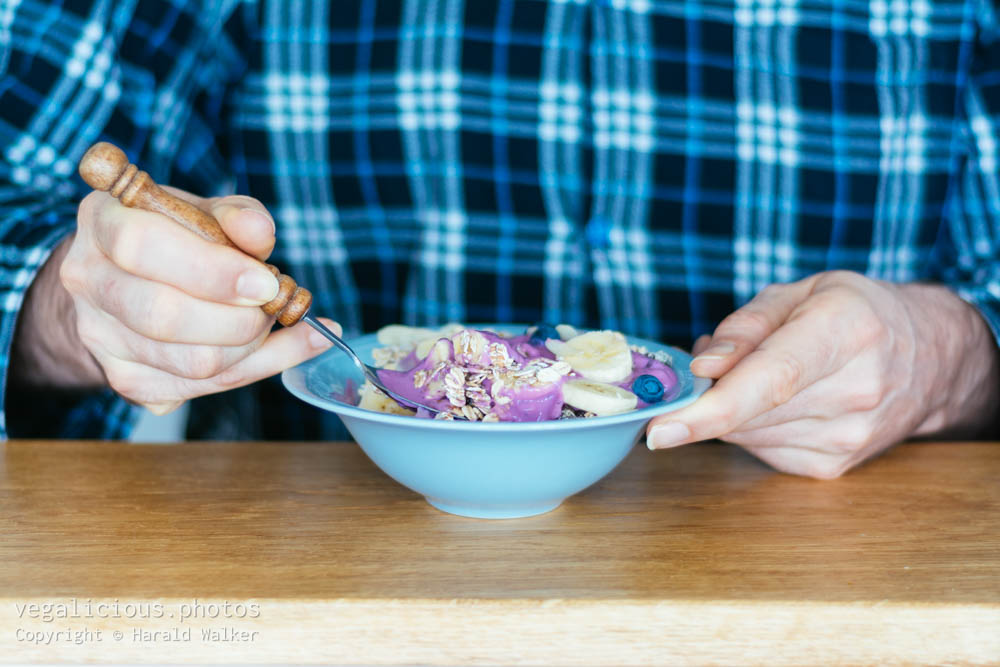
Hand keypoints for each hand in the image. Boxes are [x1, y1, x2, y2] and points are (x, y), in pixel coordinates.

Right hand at [41, 188, 335, 413]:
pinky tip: (272, 348)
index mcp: (102, 221)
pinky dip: (252, 369)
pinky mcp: (126, 378)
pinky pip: (201, 388)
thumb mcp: (208, 211)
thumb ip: (238, 216)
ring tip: (270, 320)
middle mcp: (88, 281)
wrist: (131, 280)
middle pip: (163, 316)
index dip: (213, 269)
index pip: (142, 246)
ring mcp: (100, 336)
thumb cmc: (178, 238)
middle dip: (239, 319)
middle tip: (273, 304)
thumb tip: (260, 231)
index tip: (266, 282)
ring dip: (251, 347)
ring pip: (191, 362)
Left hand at [646, 271, 999, 477]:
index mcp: (844, 331)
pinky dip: (751, 428)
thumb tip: (702, 369)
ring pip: (746, 436)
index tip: (660, 430)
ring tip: (760, 375)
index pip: (770, 381)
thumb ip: (744, 327)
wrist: (931, 358)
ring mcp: (848, 437)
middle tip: (709, 369)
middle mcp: (855, 390)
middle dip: (706, 397)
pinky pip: (760, 451)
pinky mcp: (833, 467)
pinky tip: (778, 404)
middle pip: (747, 413)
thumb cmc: (854, 314)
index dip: (709, 410)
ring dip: (730, 411)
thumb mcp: (800, 293)